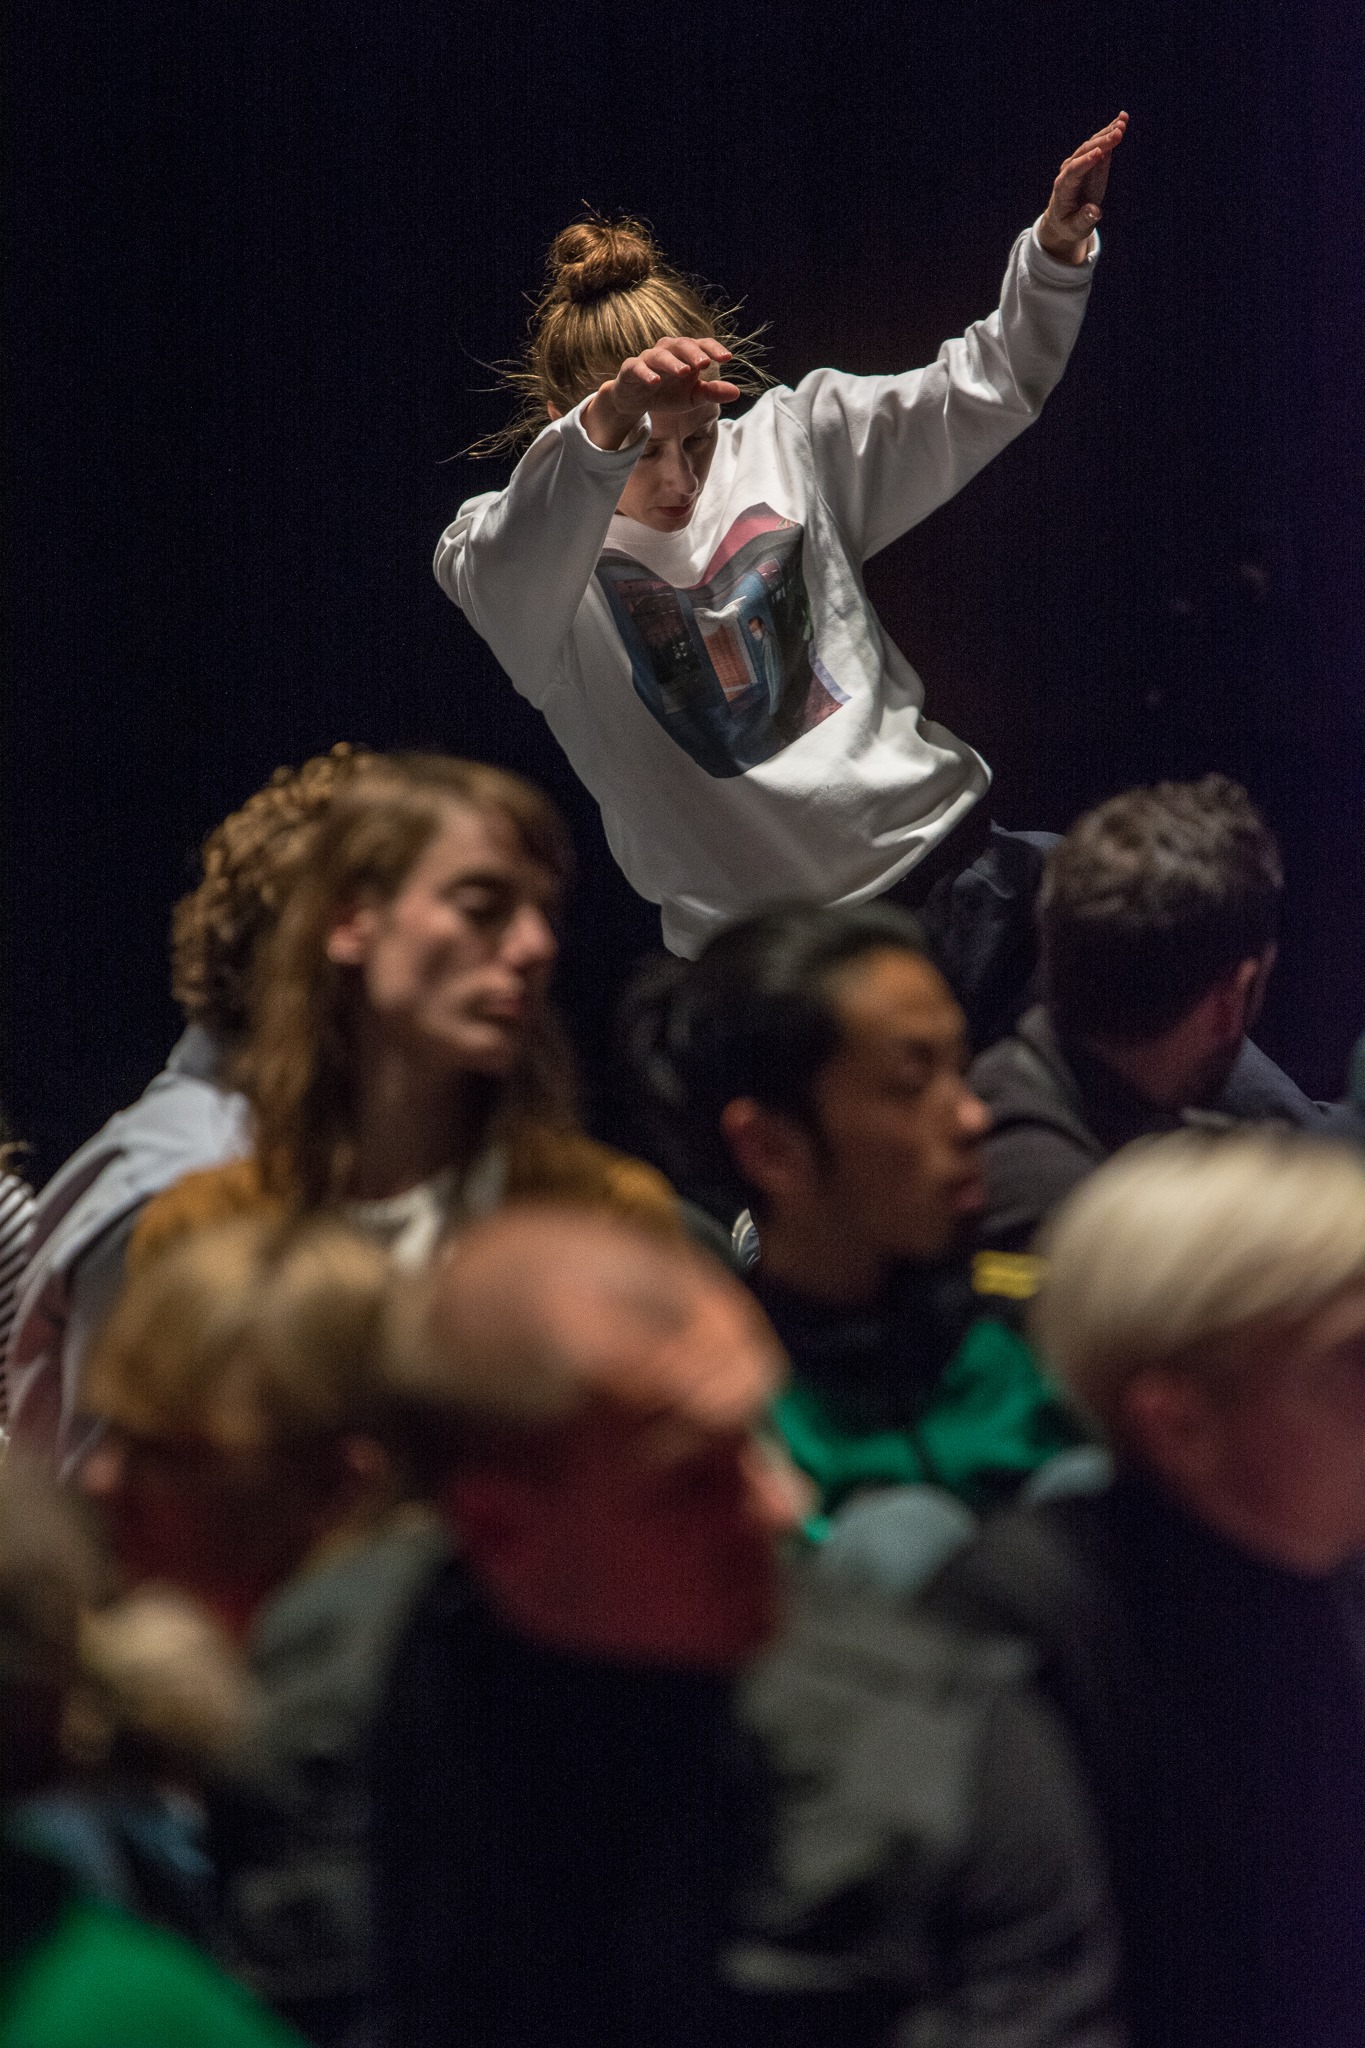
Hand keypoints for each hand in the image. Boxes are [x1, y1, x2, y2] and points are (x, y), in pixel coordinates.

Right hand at [583, 338, 739, 450]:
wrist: (636, 400)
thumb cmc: (668, 394)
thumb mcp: (692, 397)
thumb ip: (712, 393)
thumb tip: (736, 393)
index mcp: (685, 354)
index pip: (701, 345)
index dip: (713, 348)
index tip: (727, 357)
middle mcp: (667, 350)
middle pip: (681, 344)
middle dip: (693, 353)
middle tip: (705, 364)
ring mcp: (648, 358)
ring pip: (660, 354)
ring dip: (672, 362)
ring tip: (684, 371)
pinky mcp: (631, 369)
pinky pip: (637, 367)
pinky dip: (646, 373)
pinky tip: (654, 381)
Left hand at [1038, 112, 1127, 264]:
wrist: (1063, 218)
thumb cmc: (1069, 225)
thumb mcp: (1075, 228)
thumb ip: (1084, 219)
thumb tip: (1094, 211)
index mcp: (1063, 188)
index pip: (1074, 171)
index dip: (1086, 162)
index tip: (1100, 153)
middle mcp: (1069, 171)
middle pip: (1084, 153)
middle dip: (1102, 142)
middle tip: (1119, 132)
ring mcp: (1078, 162)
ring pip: (1092, 144)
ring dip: (1107, 132)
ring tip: (1123, 121)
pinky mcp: (1089, 159)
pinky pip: (1099, 143)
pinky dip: (1110, 131)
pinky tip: (1122, 119)